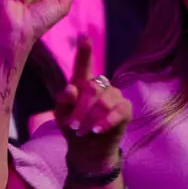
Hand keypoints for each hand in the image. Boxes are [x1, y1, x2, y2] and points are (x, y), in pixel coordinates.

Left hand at [58, 38, 130, 173]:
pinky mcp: (126, 110)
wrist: (88, 151)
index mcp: (82, 83)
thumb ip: (63, 102)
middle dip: (80, 109)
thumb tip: (71, 89)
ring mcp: (115, 96)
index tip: (84, 37)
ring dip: (90, 119)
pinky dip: (105, 122)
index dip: (85, 52)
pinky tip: (97, 130)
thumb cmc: (73, 128)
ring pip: (104, 102)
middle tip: (73, 126)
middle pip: (92, 88)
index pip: (83, 65)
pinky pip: (117, 112)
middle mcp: (100, 85)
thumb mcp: (62, 115)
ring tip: (83, 132)